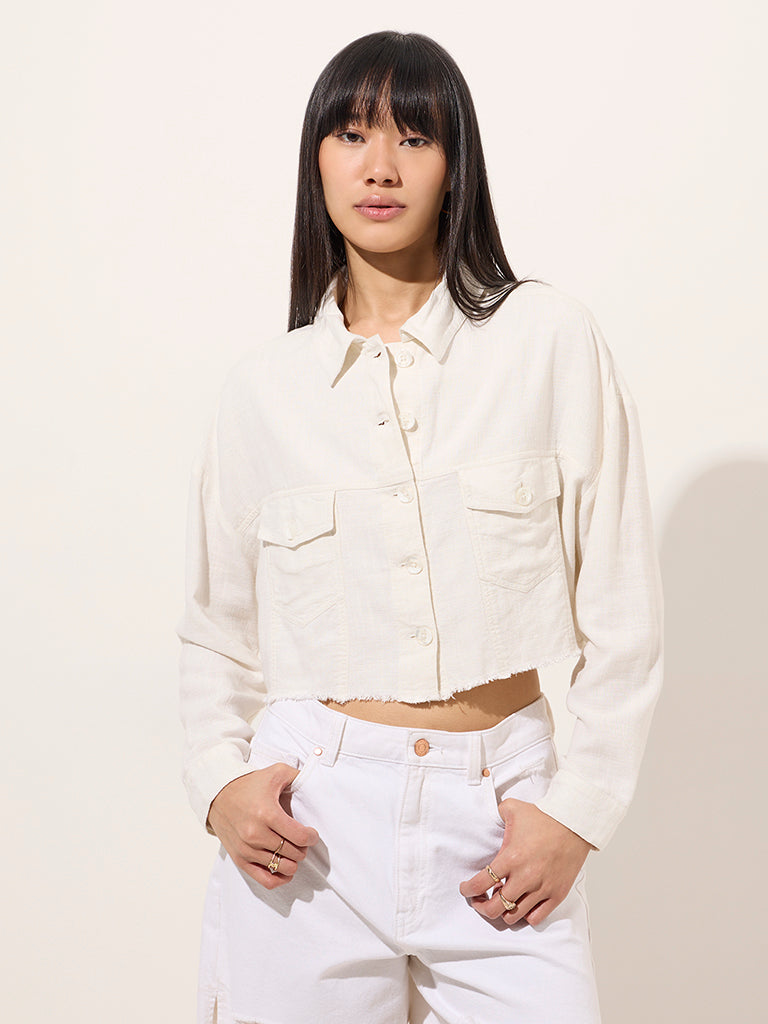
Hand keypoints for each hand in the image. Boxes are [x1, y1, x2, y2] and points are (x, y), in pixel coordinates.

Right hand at [207, 766, 319, 889]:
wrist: (218, 794)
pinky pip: (265, 881)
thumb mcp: (276, 772)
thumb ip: (298, 776)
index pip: (300, 836)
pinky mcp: (239, 859)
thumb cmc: (249, 784)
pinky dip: (280, 879)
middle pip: (293, 853)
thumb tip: (315, 783)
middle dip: (303, 848)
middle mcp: (255, 834)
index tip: (312, 833)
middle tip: (301, 840)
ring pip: (283, 867)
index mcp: (267, 813)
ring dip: (293, 861)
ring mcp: (246, 849)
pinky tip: (285, 870)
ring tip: (292, 850)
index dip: (311, 837)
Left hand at [459, 797, 593, 925]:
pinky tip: (521, 905)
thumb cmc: (544, 816)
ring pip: (514, 916)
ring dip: (503, 911)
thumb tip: (488, 815)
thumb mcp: (512, 808)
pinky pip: (536, 918)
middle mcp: (525, 877)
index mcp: (510, 857)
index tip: (465, 889)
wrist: (574, 823)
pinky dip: (525, 916)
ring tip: (501, 901)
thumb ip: (496, 813)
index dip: (468, 890)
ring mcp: (541, 888)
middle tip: (479, 901)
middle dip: (481, 907)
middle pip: (494, 907)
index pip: (481, 883)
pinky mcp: (556, 894)